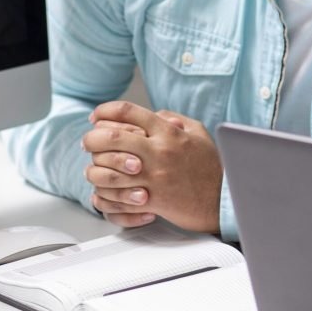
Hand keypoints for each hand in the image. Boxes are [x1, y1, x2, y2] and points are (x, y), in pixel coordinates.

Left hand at [82, 101, 222, 232]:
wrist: (223, 198)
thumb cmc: (211, 166)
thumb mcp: (198, 132)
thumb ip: (174, 119)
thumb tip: (154, 114)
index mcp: (168, 132)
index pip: (128, 111)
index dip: (105, 111)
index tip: (96, 116)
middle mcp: (158, 151)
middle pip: (111, 137)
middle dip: (92, 138)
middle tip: (88, 141)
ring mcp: (153, 176)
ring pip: (107, 169)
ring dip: (93, 168)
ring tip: (93, 168)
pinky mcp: (151, 200)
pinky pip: (115, 196)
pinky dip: (103, 194)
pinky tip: (103, 190)